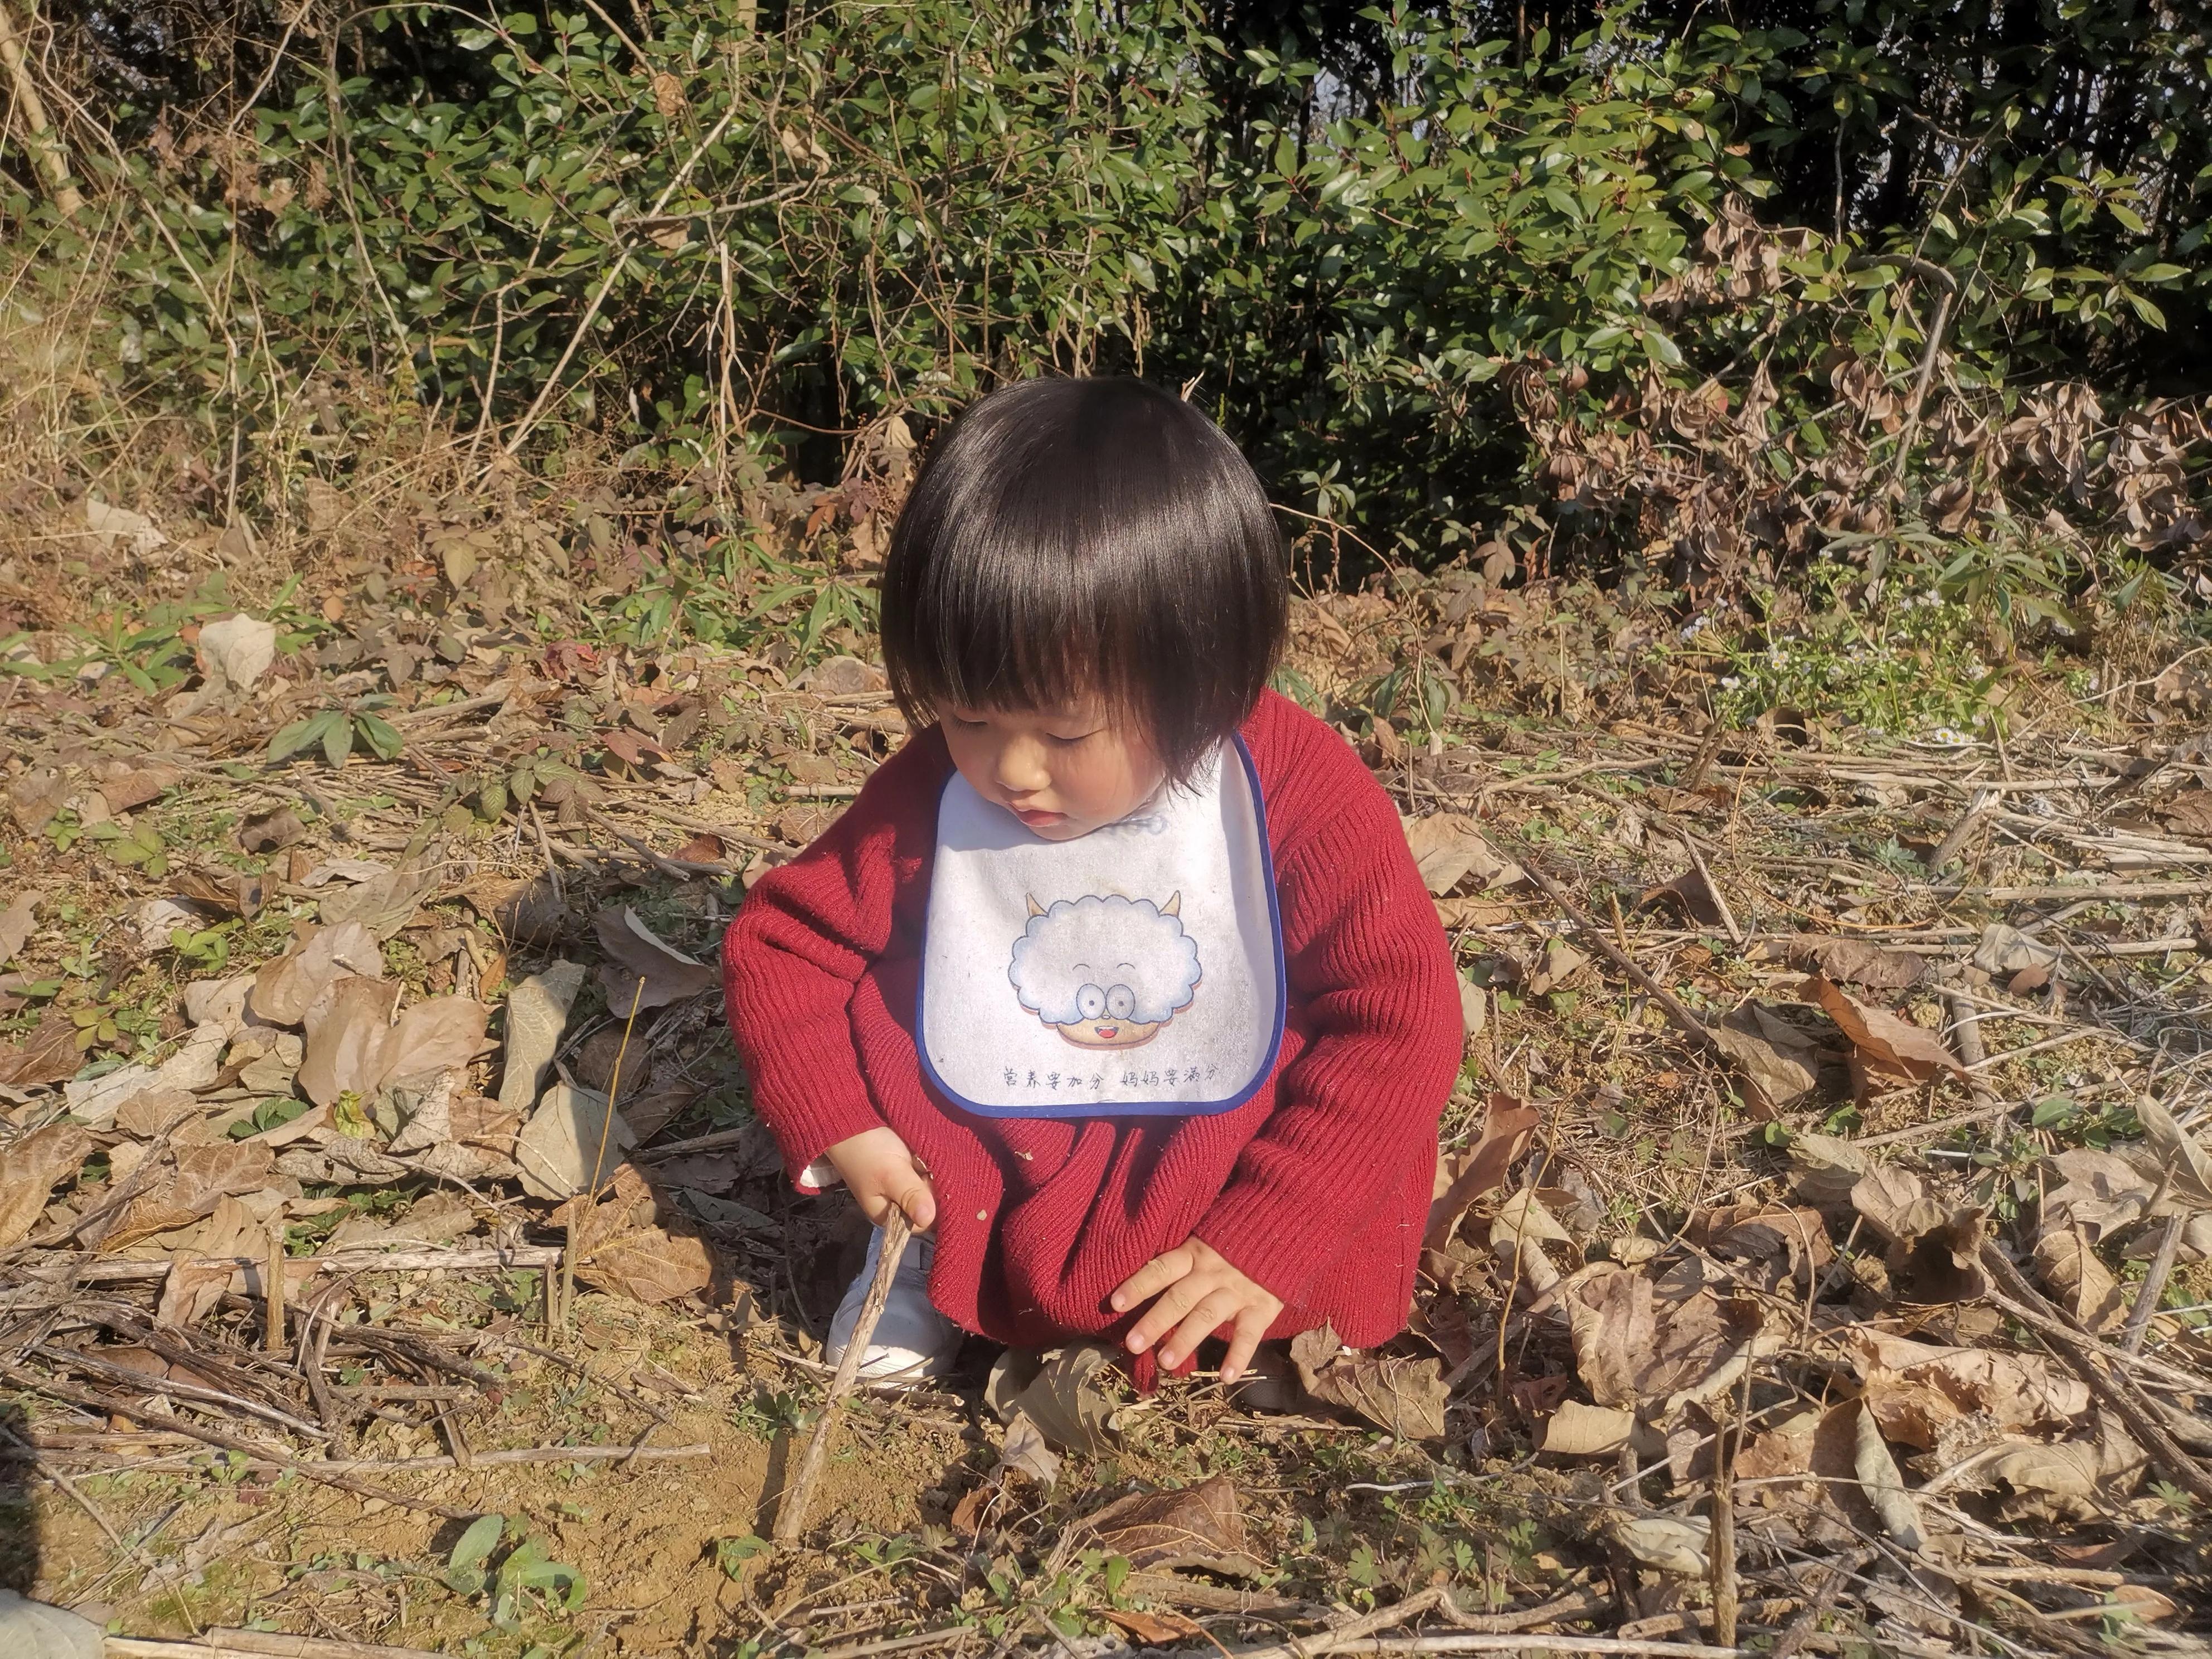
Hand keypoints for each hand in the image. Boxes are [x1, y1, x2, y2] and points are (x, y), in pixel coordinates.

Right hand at [822, 1125, 936, 1231]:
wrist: (850, 1118)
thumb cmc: (867, 1149)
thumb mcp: (890, 1174)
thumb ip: (910, 1196)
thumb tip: (928, 1218)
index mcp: (888, 1215)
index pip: (923, 1221)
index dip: (931, 1203)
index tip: (925, 1179)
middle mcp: (897, 1204)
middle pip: (929, 1204)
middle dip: (931, 1184)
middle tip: (919, 1163)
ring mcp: (903, 1186)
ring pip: (929, 1186)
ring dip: (930, 1170)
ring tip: (918, 1154)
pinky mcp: (907, 1169)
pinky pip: (926, 1171)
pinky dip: (927, 1161)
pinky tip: (920, 1151)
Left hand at [1110, 1238, 1282, 1382]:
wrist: (1282, 1233)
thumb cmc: (1232, 1245)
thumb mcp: (1205, 1244)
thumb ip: (1181, 1265)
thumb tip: (1140, 1292)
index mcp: (1194, 1254)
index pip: (1161, 1268)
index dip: (1138, 1284)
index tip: (1115, 1303)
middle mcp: (1213, 1272)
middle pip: (1180, 1297)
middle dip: (1155, 1321)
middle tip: (1133, 1344)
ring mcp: (1237, 1290)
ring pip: (1207, 1315)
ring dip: (1186, 1339)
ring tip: (1166, 1363)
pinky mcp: (1261, 1307)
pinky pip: (1249, 1334)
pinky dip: (1238, 1355)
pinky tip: (1225, 1377)